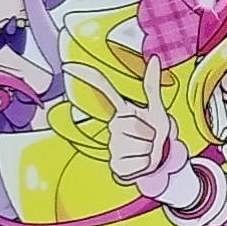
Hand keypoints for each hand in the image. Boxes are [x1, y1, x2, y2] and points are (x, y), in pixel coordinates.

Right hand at [98, 55, 182, 186]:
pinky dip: (144, 165)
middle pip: (135, 127)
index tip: (69, 66)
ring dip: (149, 151)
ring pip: (138, 147)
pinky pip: (136, 164)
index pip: (102, 91)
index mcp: (122, 110)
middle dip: (149, 134)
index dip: (87, 77)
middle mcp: (113, 126)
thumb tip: (155, 58)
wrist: (157, 159)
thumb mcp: (157, 110)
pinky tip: (140, 162)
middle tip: (149, 138)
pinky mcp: (115, 166)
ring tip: (145, 150)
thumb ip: (152, 87)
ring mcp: (112, 146)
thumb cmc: (154, 131)